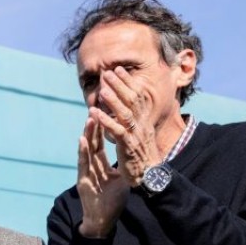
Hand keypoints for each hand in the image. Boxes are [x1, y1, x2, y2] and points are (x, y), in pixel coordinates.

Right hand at [75, 118, 128, 238]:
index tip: (106, 114)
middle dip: (95, 127)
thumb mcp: (121, 181)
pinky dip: (82, 151)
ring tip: (89, 118)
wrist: (102, 220)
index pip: (101, 144)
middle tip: (96, 108)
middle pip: (93, 143)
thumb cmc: (112, 202)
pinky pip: (83, 163)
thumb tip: (133, 156)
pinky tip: (82, 139)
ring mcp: (86, 173)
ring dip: (88, 134)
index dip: (103, 130)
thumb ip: (123, 167)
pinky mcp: (83, 181)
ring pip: (87, 150)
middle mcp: (92, 167)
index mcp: (101, 166)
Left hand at [91, 66, 163, 186]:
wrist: (150, 175)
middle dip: (120, 85)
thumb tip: (130, 105)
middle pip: (131, 101)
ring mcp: (135, 135)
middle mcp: (141, 124)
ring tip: (102, 89)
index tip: (119, 69)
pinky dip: (106, 121)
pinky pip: (117, 131)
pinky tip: (95, 113)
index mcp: (143, 120)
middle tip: (108, 72)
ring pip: (125, 114)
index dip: (128, 82)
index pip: (137, 96)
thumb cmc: (142, 154)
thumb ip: (135, 118)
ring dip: (113, 101)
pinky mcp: (128, 146)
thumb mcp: (140, 132)